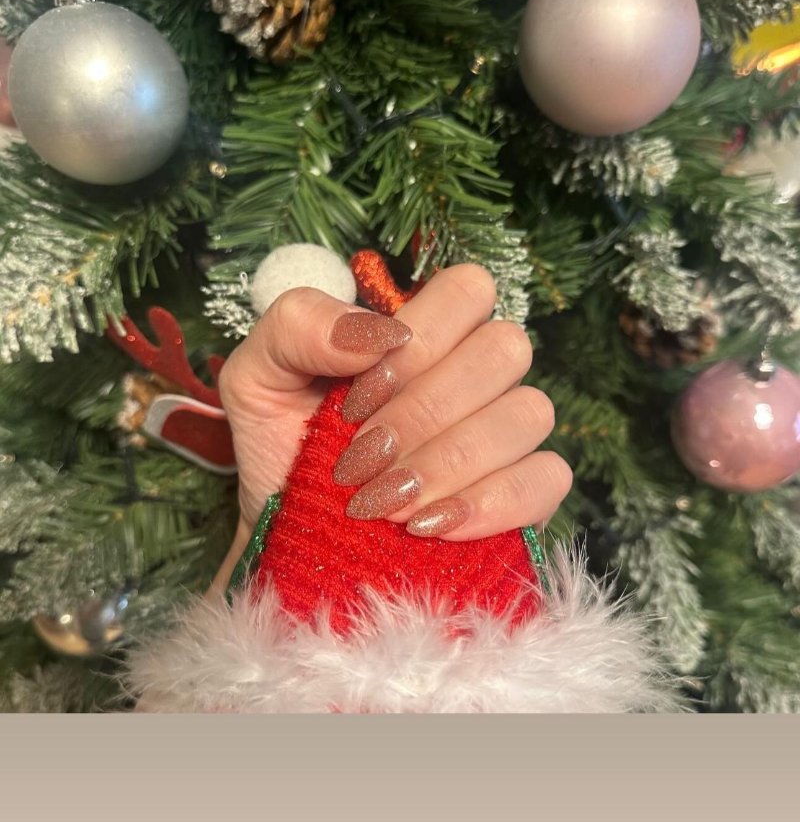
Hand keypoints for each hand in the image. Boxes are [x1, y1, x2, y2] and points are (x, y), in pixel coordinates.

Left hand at [213, 264, 571, 591]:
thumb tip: (381, 332)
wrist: (288, 531)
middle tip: (361, 461)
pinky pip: (549, 478)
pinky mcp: (525, 494)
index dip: (420, 342)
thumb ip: (300, 325)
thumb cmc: (281, 445)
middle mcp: (475, 371)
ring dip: (448, 461)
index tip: (357, 399)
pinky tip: (430, 526)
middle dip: (424, 413)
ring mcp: (506, 432)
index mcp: (422, 330)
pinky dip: (490, 502)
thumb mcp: (257, 375)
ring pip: (529, 412)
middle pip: (505, 348)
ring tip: (385, 503)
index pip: (469, 290)